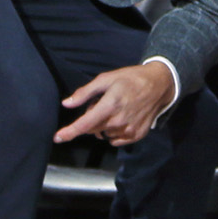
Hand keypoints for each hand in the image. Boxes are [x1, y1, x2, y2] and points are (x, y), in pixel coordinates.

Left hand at [57, 62, 175, 145]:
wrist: (159, 85)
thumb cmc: (131, 79)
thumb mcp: (106, 78)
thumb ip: (85, 92)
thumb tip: (67, 103)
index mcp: (110, 105)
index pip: (85, 124)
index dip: (69, 132)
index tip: (57, 138)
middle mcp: (118, 120)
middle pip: (92, 129)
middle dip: (91, 119)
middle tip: (101, 104)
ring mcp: (128, 129)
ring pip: (104, 134)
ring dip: (103, 125)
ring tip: (115, 109)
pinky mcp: (136, 135)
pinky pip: (116, 140)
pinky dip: (114, 132)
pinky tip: (122, 119)